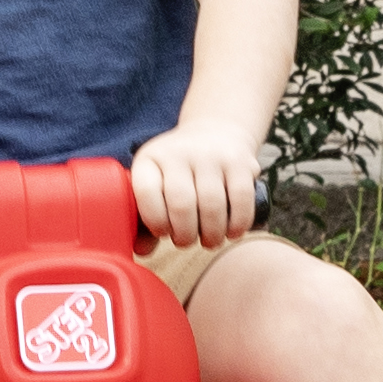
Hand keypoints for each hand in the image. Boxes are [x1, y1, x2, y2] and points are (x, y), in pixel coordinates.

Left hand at [129, 122, 262, 248]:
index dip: (154, 221)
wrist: (216, 131)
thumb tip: (141, 250)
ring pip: (212, 205)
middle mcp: (179, 152)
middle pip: (181, 204)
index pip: (146, 192)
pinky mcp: (240, 162)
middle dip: (185, 235)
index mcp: (151, 158)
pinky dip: (237, 223)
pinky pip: (240, 199)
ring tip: (209, 239)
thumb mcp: (156, 182)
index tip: (162, 232)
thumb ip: (146, 218)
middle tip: (186, 241)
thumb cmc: (179, 170)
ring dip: (212, 234)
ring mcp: (211, 155)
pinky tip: (232, 231)